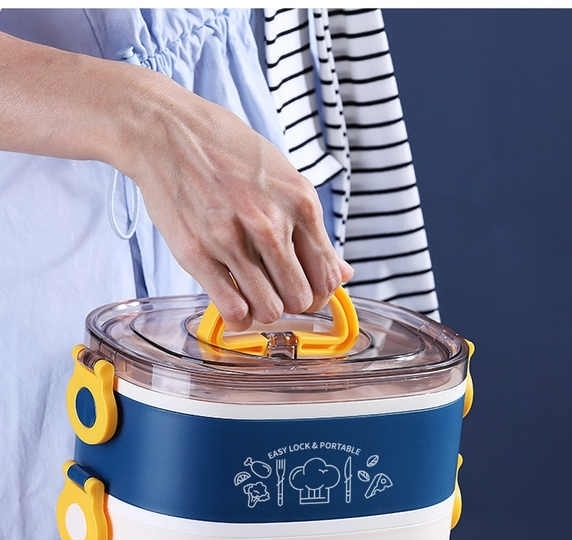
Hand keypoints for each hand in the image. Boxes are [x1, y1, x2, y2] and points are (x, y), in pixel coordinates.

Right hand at [118, 70, 352, 330]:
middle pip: (301, 298)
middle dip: (292, 304)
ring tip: (254, 298)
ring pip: (270, 309)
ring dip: (264, 312)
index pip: (327, 276)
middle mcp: (271, 223)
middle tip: (277, 294)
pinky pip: (233, 308)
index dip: (319, 293)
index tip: (304, 290)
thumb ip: (313, 229)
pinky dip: (238, 317)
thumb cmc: (227, 151)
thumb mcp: (284, 178)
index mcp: (300, 203)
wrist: (168, 130)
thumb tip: (344, 273)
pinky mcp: (198, 254)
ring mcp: (233, 240)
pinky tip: (234, 306)